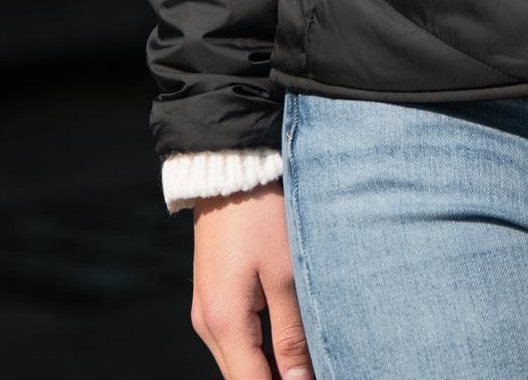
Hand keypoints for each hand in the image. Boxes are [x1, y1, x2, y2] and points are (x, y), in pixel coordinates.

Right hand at [190, 180, 313, 379]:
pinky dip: (262, 346)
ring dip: (272, 365)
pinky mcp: (214, 295)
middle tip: (321, 365)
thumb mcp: (286, 274)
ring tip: (310, 356)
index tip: (318, 377)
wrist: (230, 168)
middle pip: (244, 378)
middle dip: (281, 378)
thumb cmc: (262, 215)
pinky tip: (291, 335)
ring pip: (241, 360)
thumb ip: (291, 336)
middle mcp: (208, 324)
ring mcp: (207, 310)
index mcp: (225, 323)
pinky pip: (237, 338)